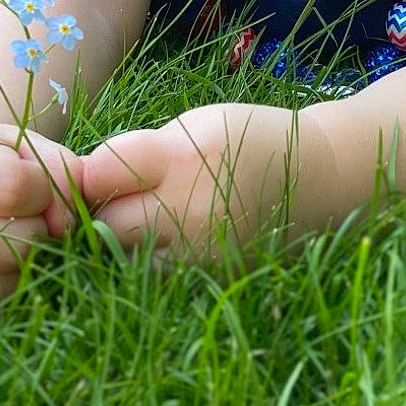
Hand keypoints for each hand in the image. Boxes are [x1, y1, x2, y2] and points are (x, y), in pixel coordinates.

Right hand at [0, 122, 85, 309]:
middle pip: (19, 241)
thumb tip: (67, 226)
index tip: (37, 182)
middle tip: (25, 212)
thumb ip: (60, 171)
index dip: (44, 188)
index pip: (14, 187)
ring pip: (10, 280)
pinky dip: (5, 283)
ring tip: (6, 232)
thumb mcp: (20, 145)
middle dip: (40, 227)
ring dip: (27, 259)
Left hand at [77, 103, 310, 266]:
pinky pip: (156, 276)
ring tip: (147, 218)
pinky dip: (151, 260)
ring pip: (127, 257)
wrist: (321, 180)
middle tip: (116, 199)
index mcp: (187, 156)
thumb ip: (142, 152)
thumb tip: (84, 183)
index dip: (90, 172)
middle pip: (107, 223)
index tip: (98, 171)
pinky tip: (169, 240)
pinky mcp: (211, 281)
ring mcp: (203, 254)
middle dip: (101, 211)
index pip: (101, 172)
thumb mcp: (197, 124)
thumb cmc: (250, 141)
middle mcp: (193, 211)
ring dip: (124, 240)